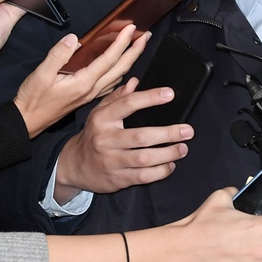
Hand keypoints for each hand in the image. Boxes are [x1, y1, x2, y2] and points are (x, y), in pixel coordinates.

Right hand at [13, 26, 150, 137]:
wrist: (27, 122)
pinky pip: (109, 85)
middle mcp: (91, 89)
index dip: (121, 42)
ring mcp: (90, 94)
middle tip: (146, 36)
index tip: (131, 29)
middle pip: (120, 68)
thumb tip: (75, 40)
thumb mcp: (41, 75)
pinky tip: (122, 72)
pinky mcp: (86, 97)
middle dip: (135, 51)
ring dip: (129, 61)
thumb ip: (58, 55)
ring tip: (136, 48)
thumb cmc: (32, 99)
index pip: (109, 59)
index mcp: (83, 82)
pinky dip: (120, 74)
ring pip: (117, 77)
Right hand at [53, 78, 191, 198]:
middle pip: (141, 136)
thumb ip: (118, 98)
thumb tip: (135, 82)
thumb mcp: (100, 113)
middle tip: (187, 130)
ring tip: (183, 148)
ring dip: (167, 153)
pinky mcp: (117, 179)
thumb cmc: (94, 135)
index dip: (150, 98)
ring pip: (144, 158)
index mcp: (102, 119)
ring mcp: (111, 161)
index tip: (170, 94)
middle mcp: (106, 140)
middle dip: (167, 133)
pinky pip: (142, 176)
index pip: (128, 104)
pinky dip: (160, 171)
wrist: (74, 165)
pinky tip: (170, 165)